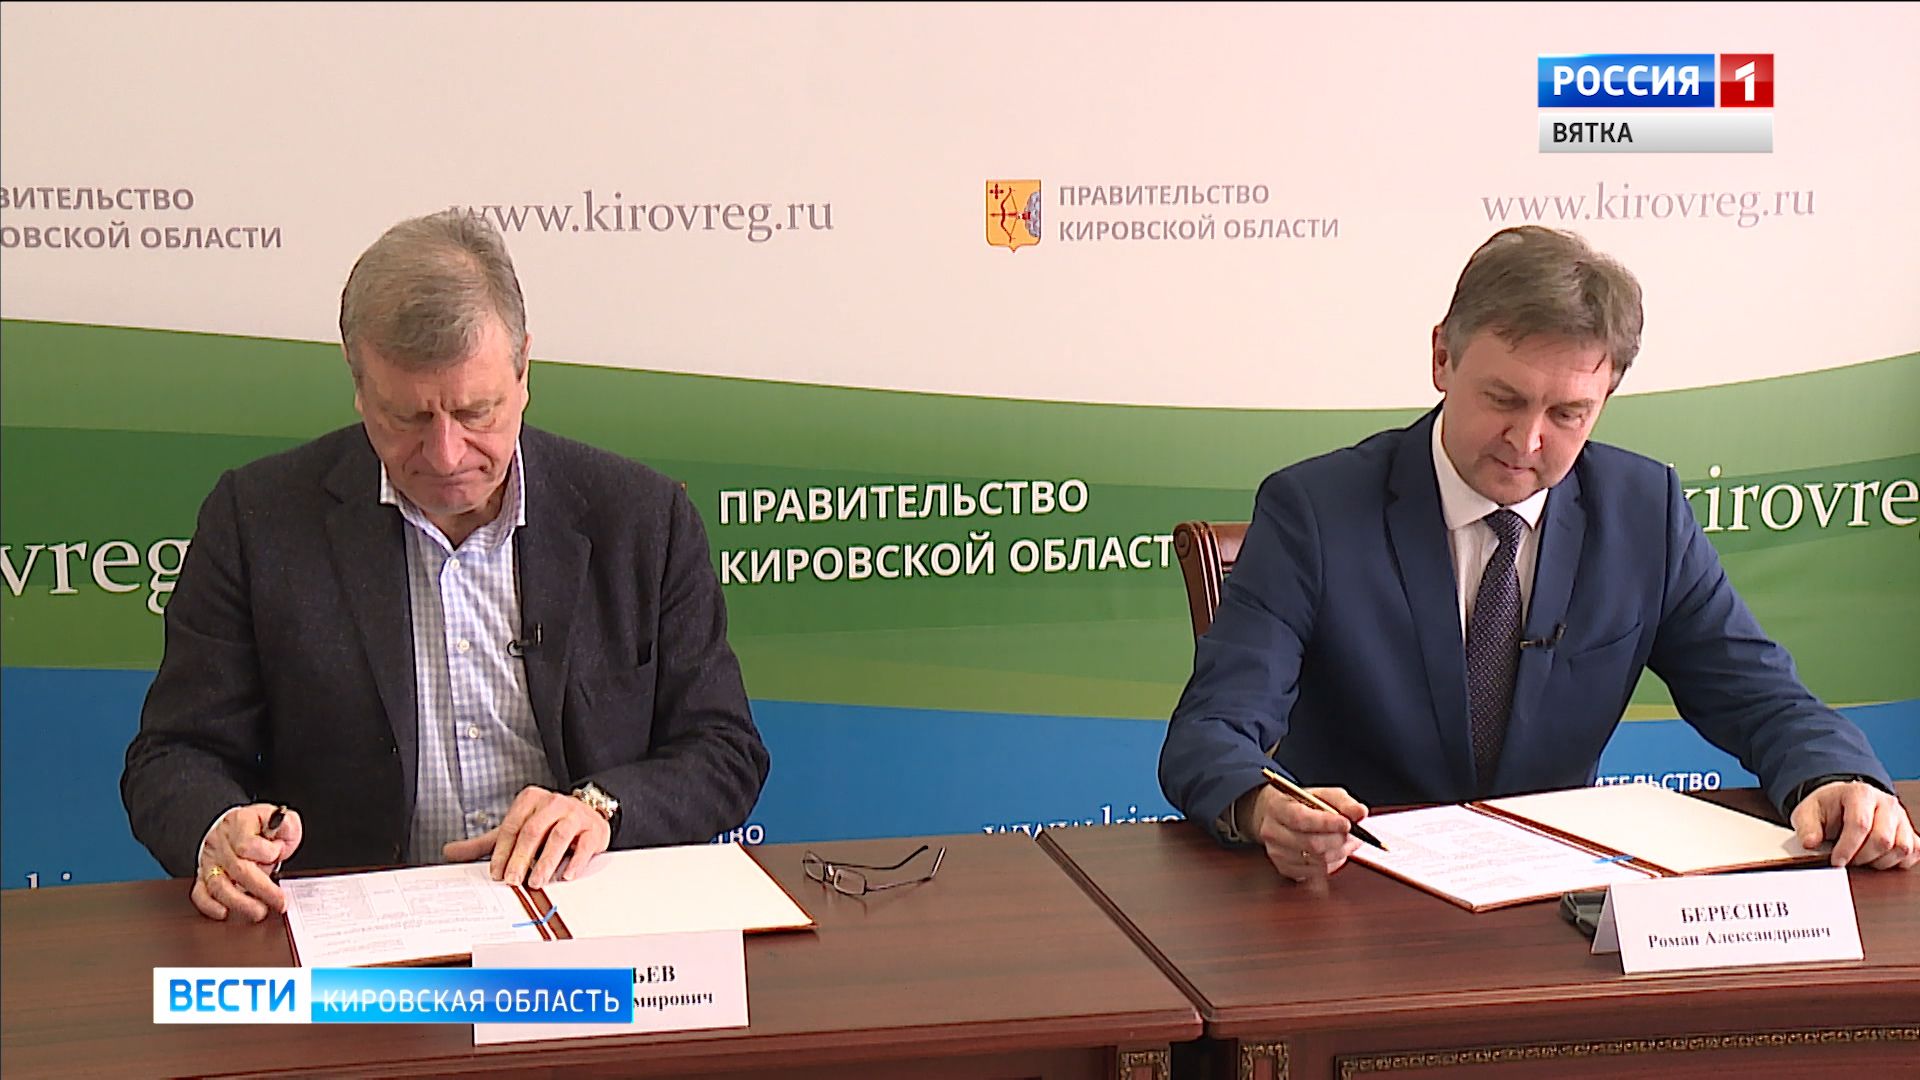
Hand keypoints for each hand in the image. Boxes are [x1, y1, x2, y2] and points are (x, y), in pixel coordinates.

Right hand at [191, 804, 302, 922]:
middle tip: (279, 902)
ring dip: (240, 902)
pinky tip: (224, 913)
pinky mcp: (204, 874)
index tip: (279, 854)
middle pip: (237, 869)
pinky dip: (210, 906)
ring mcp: (210, 859)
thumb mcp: (281, 819)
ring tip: (259, 912)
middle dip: (262, 889)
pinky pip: (200, 893)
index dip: (268, 853)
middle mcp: (220, 841)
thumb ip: (287, 827)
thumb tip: (280, 844)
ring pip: (218, 885)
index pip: (248, 845)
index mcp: (239, 822)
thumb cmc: (261, 825)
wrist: (241, 825)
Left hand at [442, 786, 611, 887]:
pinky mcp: (594, 829)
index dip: (503, 851)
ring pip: (559, 836)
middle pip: (533, 830)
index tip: (497, 872)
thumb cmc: (548, 824)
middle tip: (513, 880)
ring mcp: (575, 814)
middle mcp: (553, 803)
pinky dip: (575, 861)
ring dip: (546, 861)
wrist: (588, 814)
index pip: (512, 826)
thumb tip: (451, 852)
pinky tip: (566, 875)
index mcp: (531, 800)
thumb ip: (487, 842)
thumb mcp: (517, 828)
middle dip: (521, 858)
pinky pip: (584, 845)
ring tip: (537, 881)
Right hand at [1244, 784, 1366, 882]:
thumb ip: (1343, 802)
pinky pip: (1317, 872)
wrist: (1277, 817)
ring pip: (1318, 861)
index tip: (1347, 823)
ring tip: (1349, 841)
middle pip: (1311, 844)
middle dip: (1339, 840)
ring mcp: (1277, 853)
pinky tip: (1336, 851)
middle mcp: (1272, 832)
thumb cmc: (1301, 803)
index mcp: (1277, 808)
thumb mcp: (1321, 794)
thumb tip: (1360, 812)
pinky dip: (1333, 863)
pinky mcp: (1285, 869)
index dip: (1326, 823)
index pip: (1300, 819)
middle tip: (1355, 834)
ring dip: (1340, 852)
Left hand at [1790, 781, 1918, 869]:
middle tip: (1847, 861)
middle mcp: (1886, 803)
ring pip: (1901, 848)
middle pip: (1883, 839)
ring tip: (1861, 858)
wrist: (1842, 803)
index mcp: (1861, 793)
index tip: (1836, 861)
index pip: (1860, 824)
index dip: (1848, 847)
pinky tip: (1877, 859)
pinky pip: (1913, 852)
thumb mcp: (1807, 813)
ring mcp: (1901, 818)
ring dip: (1879, 861)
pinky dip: (1897, 862)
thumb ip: (1807, 827)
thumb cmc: (1828, 808)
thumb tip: (1810, 843)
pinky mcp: (1910, 832)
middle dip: (1862, 857)